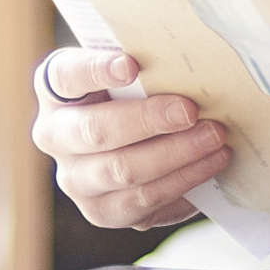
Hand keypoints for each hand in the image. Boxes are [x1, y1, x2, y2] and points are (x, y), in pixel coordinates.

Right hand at [31, 48, 227, 229]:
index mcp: (55, 92)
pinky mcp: (101, 211)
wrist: (136, 140)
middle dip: (148, 120)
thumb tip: (189, 58)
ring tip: (214, 139)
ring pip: (122, 172)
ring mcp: (75, 180)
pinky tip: (209, 165)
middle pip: (95, 131)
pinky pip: (143, 202)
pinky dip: (182, 183)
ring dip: (175, 155)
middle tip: (190, 111)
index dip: (96, 70)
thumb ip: (145, 64)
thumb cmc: (135, 95)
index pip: (66, 76)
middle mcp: (55, 137)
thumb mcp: (130, 72)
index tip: (131, 65)